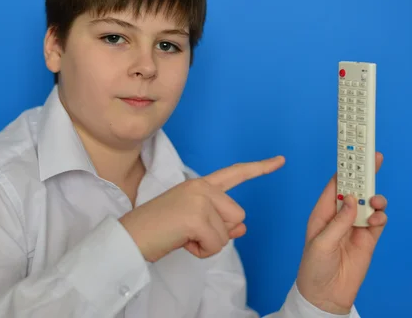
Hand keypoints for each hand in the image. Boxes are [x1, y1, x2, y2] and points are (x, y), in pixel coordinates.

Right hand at [119, 155, 285, 261]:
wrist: (131, 237)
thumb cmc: (159, 230)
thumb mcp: (194, 224)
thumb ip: (220, 222)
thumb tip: (242, 228)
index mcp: (199, 184)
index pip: (235, 173)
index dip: (260, 168)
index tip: (280, 160)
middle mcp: (201, 186)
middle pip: (237, 215)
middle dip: (219, 232)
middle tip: (189, 231)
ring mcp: (199, 199)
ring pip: (228, 232)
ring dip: (209, 243)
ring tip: (183, 236)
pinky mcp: (196, 216)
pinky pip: (216, 244)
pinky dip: (201, 251)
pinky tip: (182, 241)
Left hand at [296, 152, 387, 313]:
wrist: (326, 295)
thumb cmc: (314, 267)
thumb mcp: (321, 243)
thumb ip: (339, 222)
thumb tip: (354, 200)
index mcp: (323, 212)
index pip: (335, 185)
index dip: (345, 168)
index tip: (354, 153)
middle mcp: (340, 216)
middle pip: (355, 189)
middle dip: (365, 174)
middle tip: (376, 159)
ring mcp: (355, 226)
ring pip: (369, 204)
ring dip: (375, 198)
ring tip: (377, 200)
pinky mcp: (368, 239)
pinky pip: (378, 221)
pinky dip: (380, 216)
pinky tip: (378, 218)